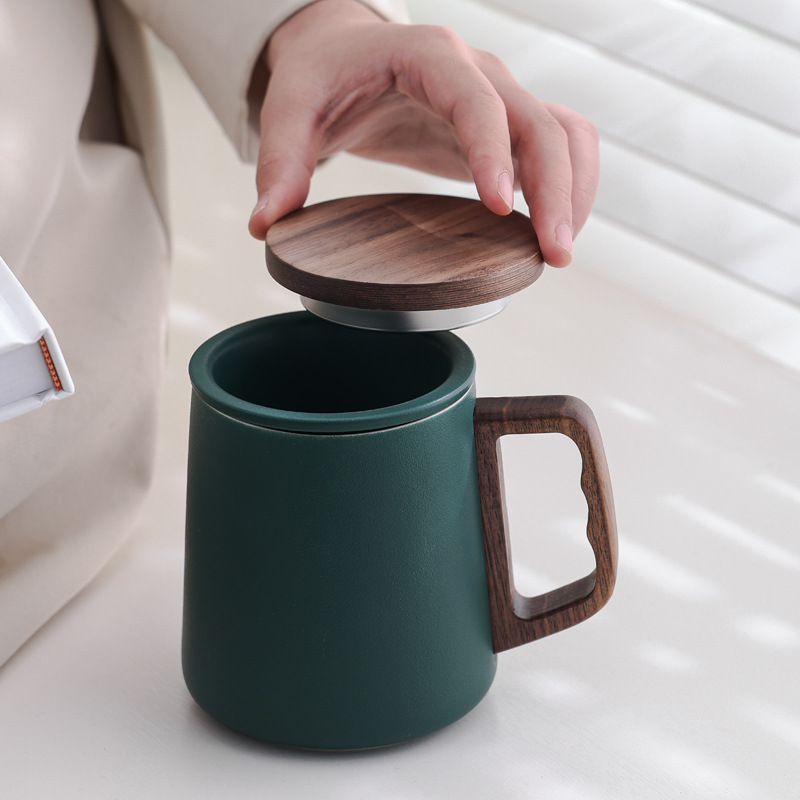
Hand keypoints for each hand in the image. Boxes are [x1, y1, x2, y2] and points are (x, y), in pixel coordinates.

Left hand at [248, 0, 598, 266]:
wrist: (348, 51)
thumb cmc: (324, 74)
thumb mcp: (292, 106)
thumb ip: (280, 160)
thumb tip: (265, 224)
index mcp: (427, 57)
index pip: (475, 99)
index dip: (491, 150)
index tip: (497, 205)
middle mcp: (477, 72)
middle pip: (540, 122)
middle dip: (555, 188)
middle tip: (553, 254)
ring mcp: (499, 97)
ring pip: (565, 133)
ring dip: (576, 190)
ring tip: (560, 252)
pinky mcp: (505, 126)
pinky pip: (560, 145)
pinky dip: (571, 185)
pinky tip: (554, 230)